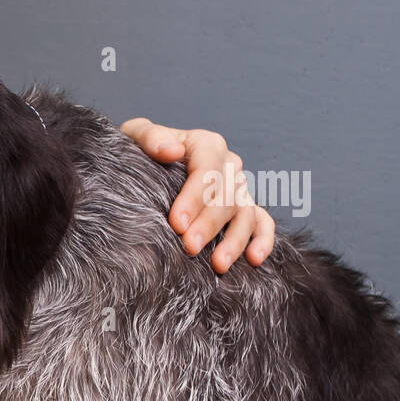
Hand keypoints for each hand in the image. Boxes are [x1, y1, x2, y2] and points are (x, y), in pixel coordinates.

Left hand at [121, 118, 274, 272]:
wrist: (145, 166)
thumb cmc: (141, 152)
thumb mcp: (137, 136)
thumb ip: (151, 138)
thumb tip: (171, 151)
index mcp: (206, 145)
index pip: (206, 171)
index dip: (194, 199)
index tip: (176, 224)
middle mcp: (228, 165)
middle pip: (226, 196)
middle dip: (209, 224)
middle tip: (189, 248)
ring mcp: (239, 189)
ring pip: (246, 213)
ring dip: (235, 240)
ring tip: (219, 264)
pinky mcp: (245, 209)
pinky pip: (262, 223)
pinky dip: (263, 241)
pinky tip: (253, 260)